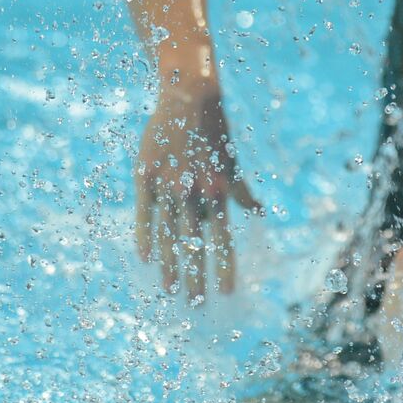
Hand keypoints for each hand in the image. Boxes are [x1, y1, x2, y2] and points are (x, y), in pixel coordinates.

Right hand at [134, 82, 262, 299]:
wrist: (189, 98)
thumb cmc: (215, 133)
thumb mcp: (231, 163)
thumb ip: (241, 192)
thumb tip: (258, 212)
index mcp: (217, 193)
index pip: (223, 240)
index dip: (225, 267)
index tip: (226, 292)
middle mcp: (194, 194)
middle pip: (195, 245)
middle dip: (196, 277)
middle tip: (196, 304)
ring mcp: (168, 187)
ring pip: (168, 235)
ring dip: (170, 266)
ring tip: (170, 291)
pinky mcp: (146, 177)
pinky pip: (144, 214)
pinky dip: (144, 237)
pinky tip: (145, 259)